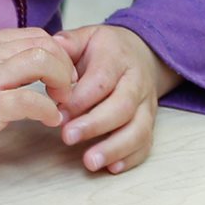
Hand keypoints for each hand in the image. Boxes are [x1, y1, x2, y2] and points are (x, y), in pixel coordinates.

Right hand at [0, 27, 74, 165]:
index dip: (57, 55)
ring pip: (42, 61)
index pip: (36, 35)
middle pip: (45, 44)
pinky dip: (48, 110)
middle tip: (65, 91)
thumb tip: (20, 71)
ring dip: (62, 83)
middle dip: (66, 67)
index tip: (59, 77)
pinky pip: (30, 100)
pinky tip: (50, 121)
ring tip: (61, 103)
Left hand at [52, 24, 178, 173]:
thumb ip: (69, 42)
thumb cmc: (107, 50)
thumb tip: (54, 47)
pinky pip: (146, 143)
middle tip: (68, 137)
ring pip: (138, 129)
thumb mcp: (88, 37)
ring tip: (90, 162)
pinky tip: (111, 168)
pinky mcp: (150, 123)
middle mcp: (137, 82)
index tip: (60, 111)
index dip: (81, 98)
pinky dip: (131, 158)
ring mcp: (146, 105)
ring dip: (115, 148)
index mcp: (118, 58)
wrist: (143, 54)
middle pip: (122, 106)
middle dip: (95, 125)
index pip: (103, 80)